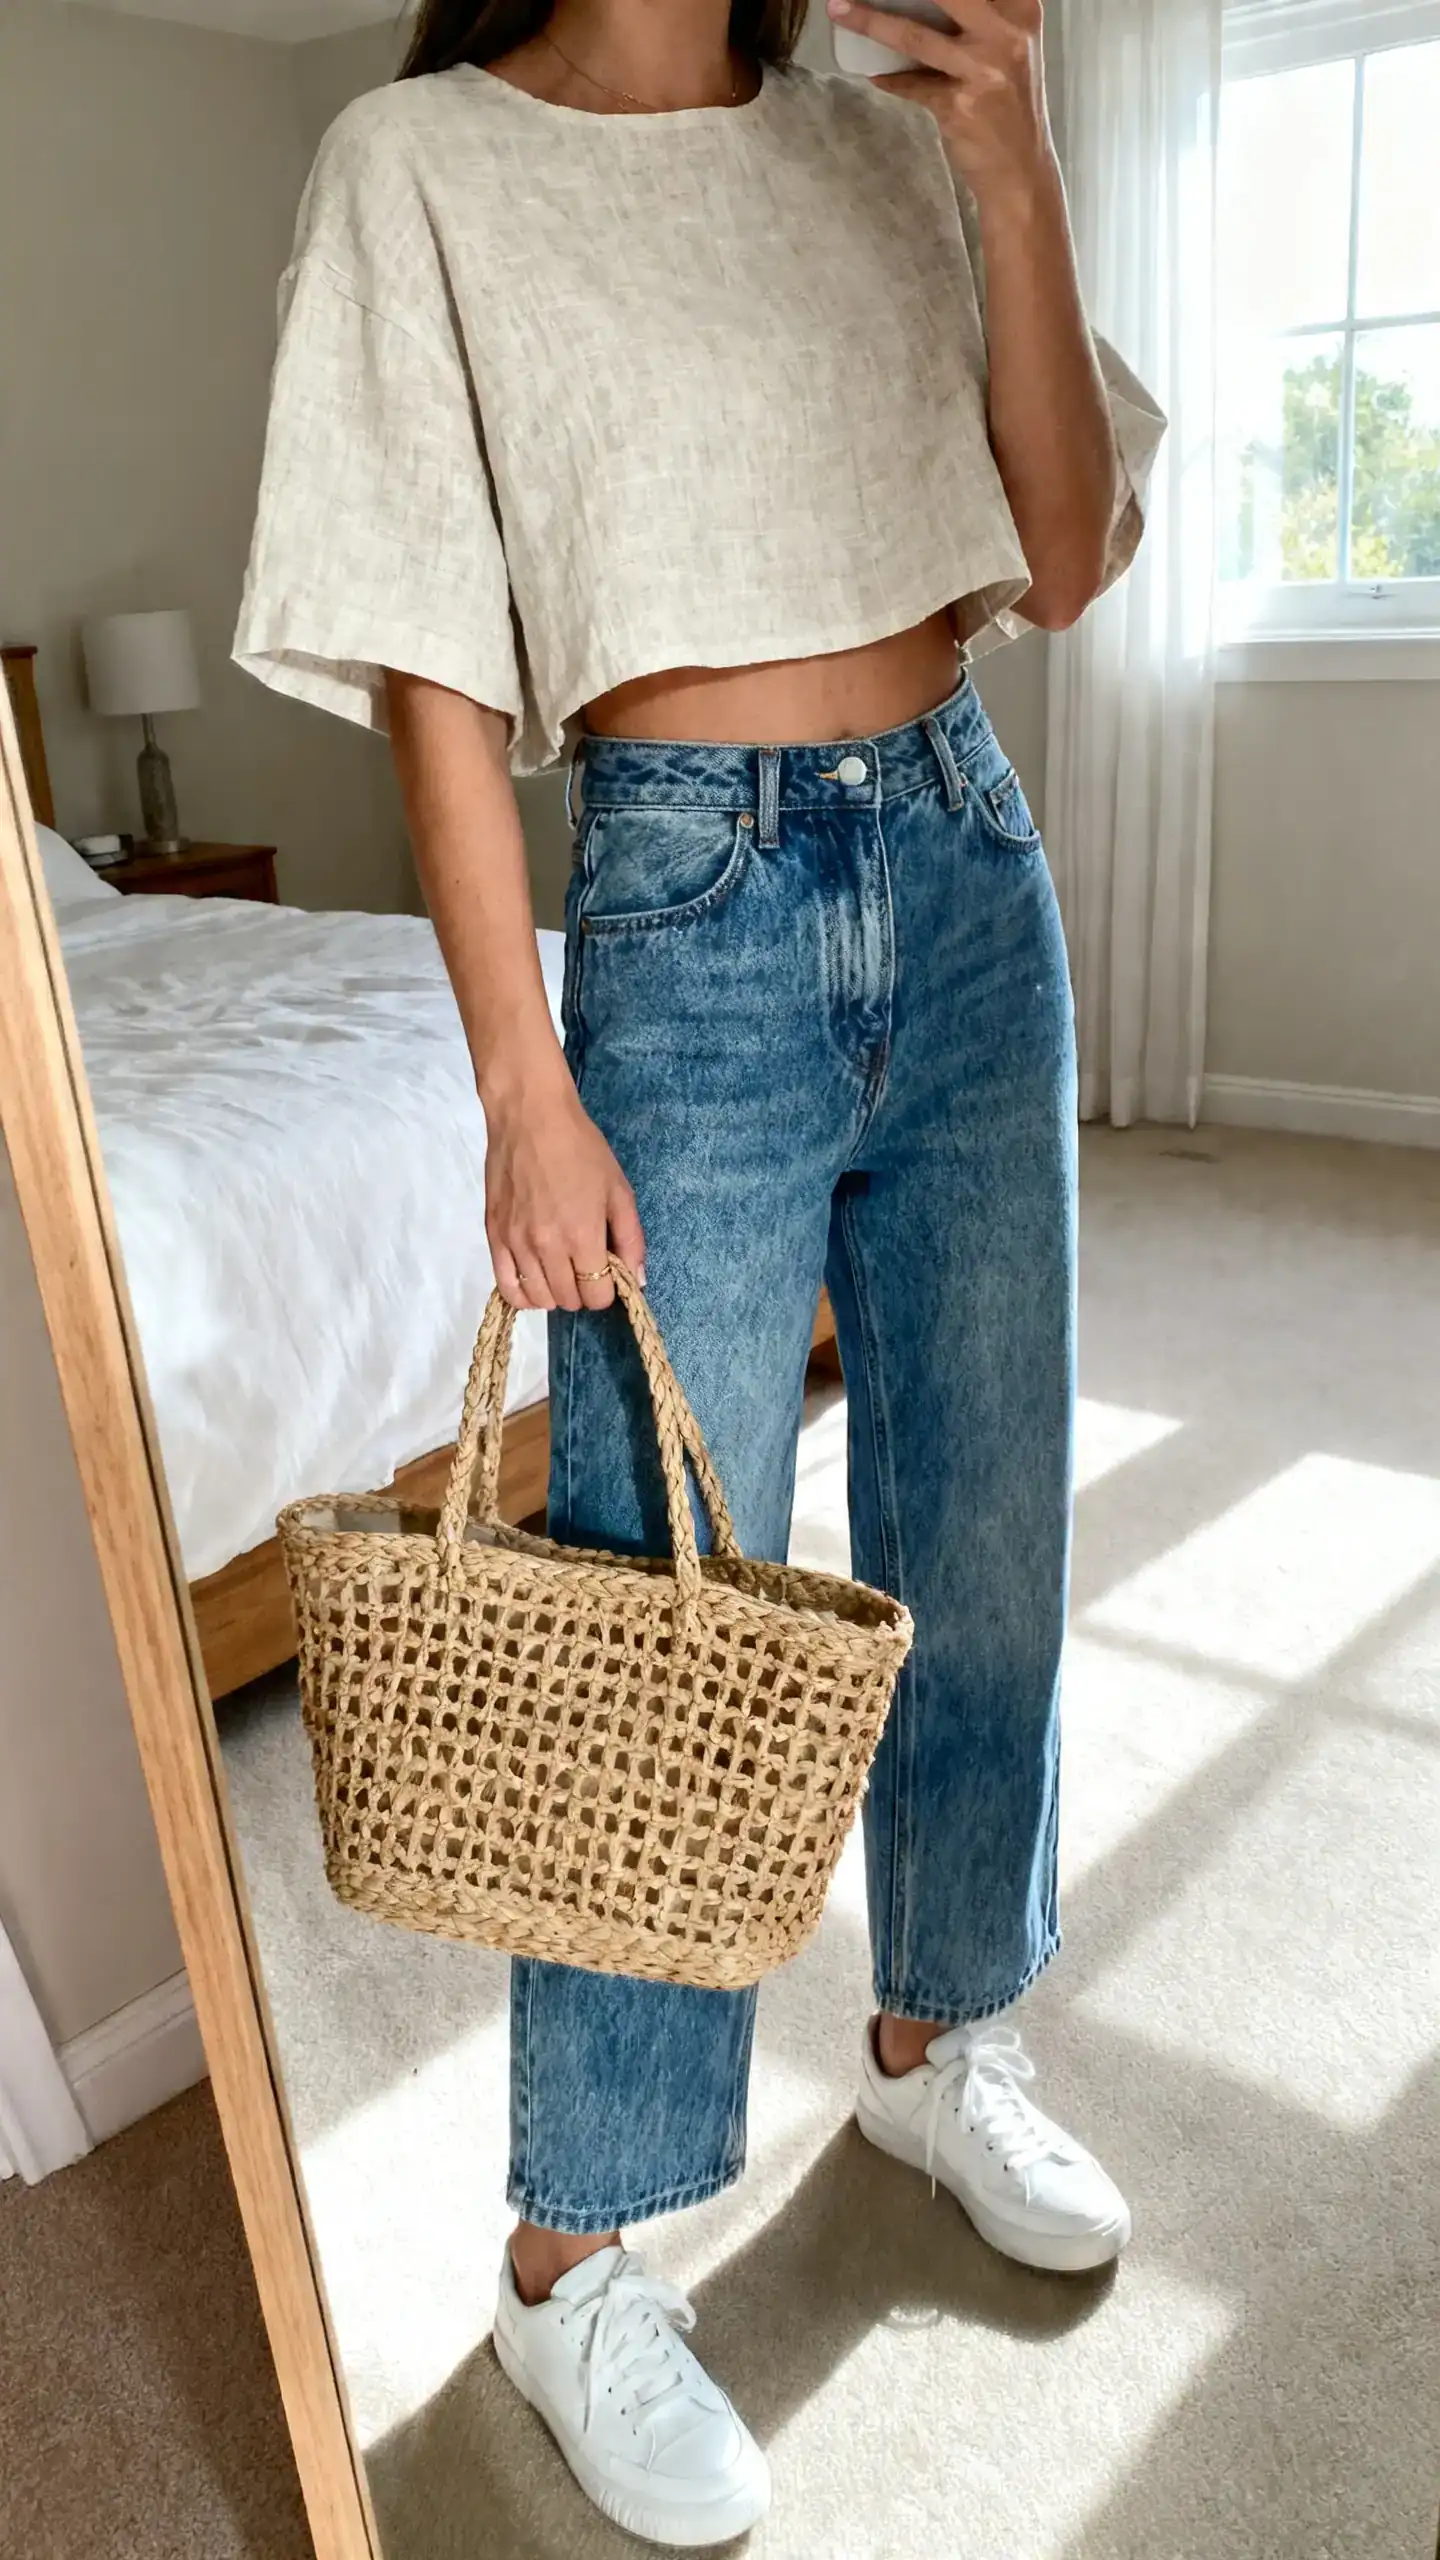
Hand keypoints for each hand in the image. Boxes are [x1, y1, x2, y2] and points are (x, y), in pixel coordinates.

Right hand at [483, 1066, 645, 1313]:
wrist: (529, 1117)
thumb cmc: (580, 1148)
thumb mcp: (619, 1190)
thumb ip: (631, 1238)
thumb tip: (638, 1280)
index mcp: (583, 1236)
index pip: (596, 1296)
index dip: (607, 1291)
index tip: (607, 1274)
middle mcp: (547, 1247)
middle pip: (568, 1300)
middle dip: (583, 1291)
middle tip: (585, 1267)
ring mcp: (516, 1244)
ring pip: (538, 1299)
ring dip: (555, 1293)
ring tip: (560, 1271)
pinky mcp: (494, 1237)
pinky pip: (506, 1288)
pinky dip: (523, 1295)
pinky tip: (534, 1281)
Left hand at [827, 0, 1054, 201]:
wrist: (1021, 171)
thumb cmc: (1009, 104)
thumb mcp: (1008, 48)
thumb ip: (978, 19)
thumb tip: (913, 2)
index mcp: (1021, 10)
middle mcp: (1006, 34)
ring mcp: (983, 70)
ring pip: (914, 36)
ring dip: (869, 21)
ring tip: (839, 9)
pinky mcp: (959, 106)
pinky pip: (911, 86)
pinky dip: (891, 80)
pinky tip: (876, 74)